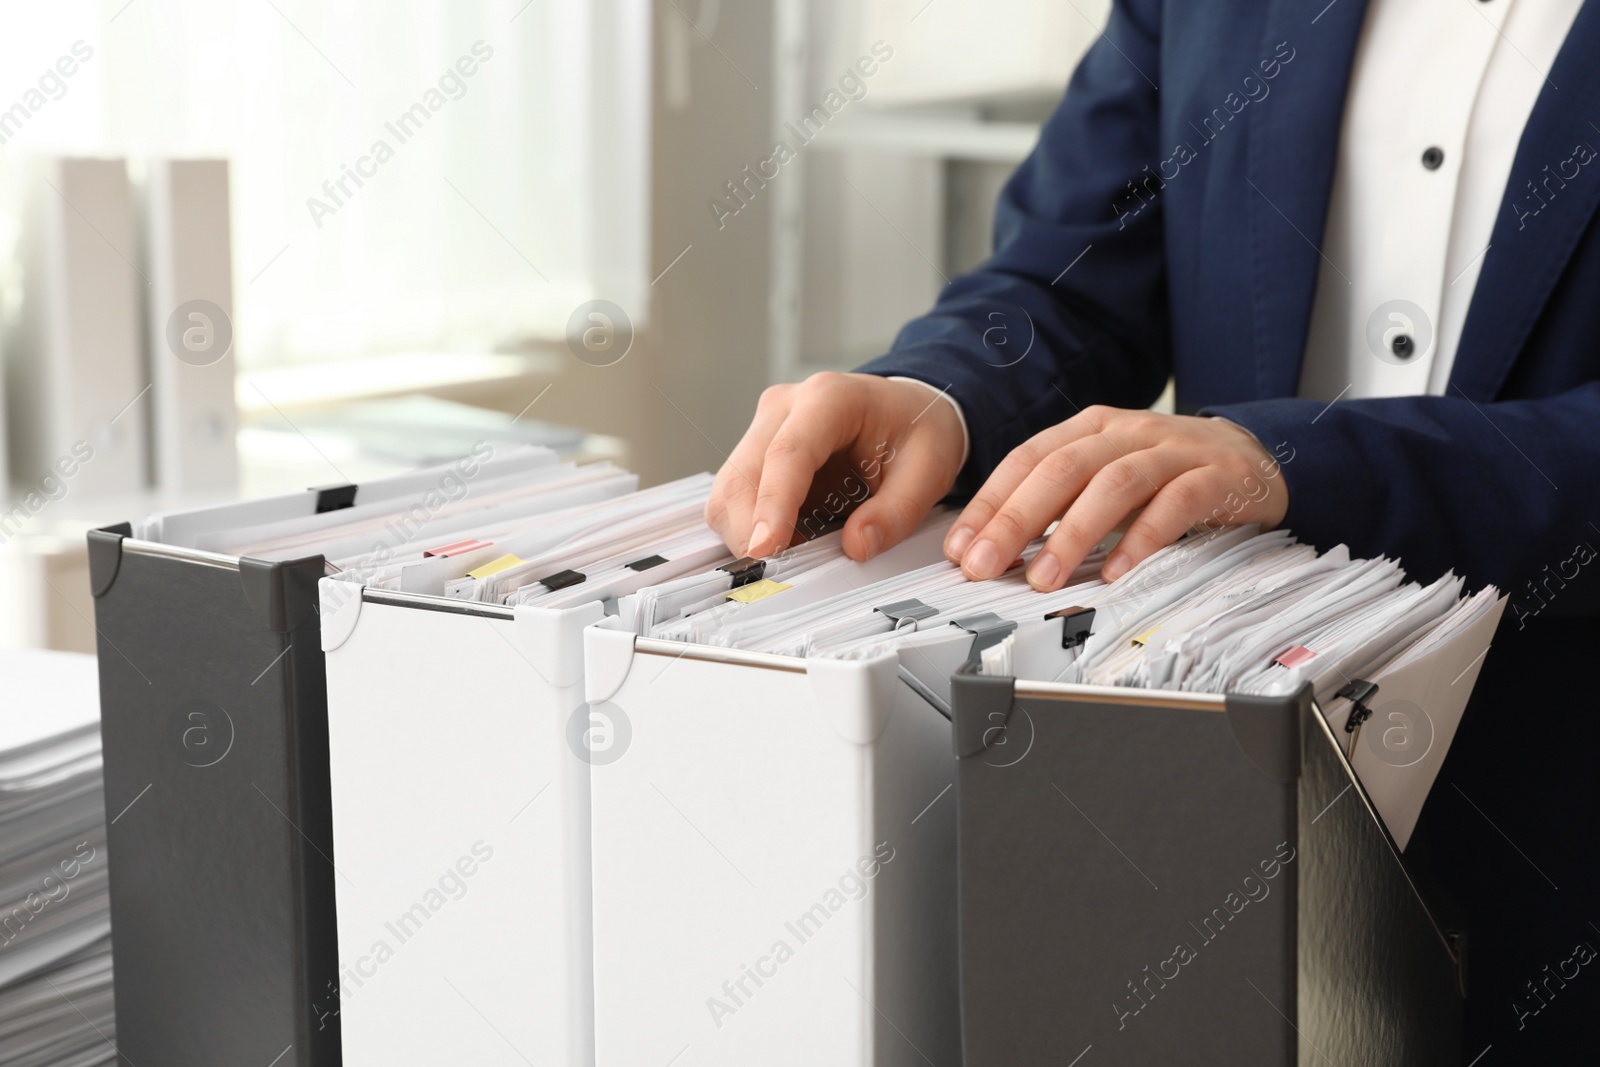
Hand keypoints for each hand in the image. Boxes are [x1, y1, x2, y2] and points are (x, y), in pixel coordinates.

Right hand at [707, 373, 965, 560]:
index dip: (772, 505)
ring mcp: (765, 429)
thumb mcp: (929, 470)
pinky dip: (754, 529)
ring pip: (729, 491)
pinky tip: (789, 540)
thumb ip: (897, 512)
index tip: (766, 549)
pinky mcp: (757, 454)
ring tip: (793, 554)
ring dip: (748, 534)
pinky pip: (737, 499)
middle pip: (741, 476)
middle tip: (779, 572)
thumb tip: (857, 547)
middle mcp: (785, 408)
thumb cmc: (916, 430)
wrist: (908, 411)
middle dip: (750, 532)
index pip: (787, 453)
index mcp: (829, 399)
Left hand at [944, 406, 1287, 588]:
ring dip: (1072, 533)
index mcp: (1090, 429)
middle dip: (1015, 520)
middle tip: (986, 564)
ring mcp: (1172, 451)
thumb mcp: (1105, 477)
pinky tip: (1117, 572)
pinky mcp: (1215, 477)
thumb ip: (1057, 503)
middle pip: (1061, 469)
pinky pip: (1174, 504)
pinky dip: (1142, 539)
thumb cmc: (1167, 475)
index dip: (989, 503)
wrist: (1254, 459)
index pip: (1026, 460)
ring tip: (1045, 577)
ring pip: (1113, 484)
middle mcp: (1126, 432)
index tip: (959, 546)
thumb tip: (992, 548)